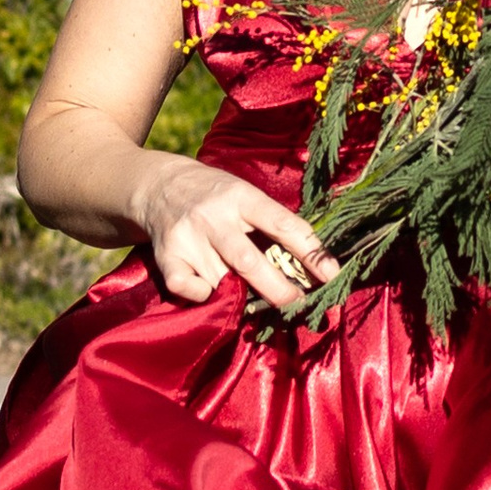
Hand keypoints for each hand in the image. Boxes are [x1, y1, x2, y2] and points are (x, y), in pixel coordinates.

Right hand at [135, 158, 338, 308]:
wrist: (158, 185)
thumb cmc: (216, 195)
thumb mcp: (246, 195)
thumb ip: (272, 224)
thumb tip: (313, 265)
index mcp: (241, 197)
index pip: (283, 225)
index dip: (311, 253)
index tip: (332, 275)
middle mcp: (214, 217)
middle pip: (249, 262)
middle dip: (278, 290)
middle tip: (298, 304)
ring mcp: (188, 237)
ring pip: (221, 282)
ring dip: (240, 295)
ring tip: (248, 294)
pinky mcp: (167, 256)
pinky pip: (188, 289)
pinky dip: (202, 296)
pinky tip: (208, 288)